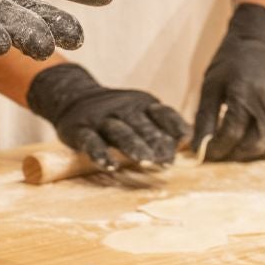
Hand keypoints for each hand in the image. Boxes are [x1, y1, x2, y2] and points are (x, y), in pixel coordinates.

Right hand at [26, 63, 188, 166]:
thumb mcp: (140, 115)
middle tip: (168, 161)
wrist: (74, 97)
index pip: (163, 113)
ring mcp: (101, 119)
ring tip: (145, 162)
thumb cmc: (118, 116)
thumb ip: (162, 131)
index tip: (186, 139)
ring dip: (133, 146)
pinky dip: (100, 153)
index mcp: (143, 105)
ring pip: (119, 131)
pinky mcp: (81, 130)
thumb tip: (189, 149)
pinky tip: (110, 166)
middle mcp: (124, 109)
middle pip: (142, 125)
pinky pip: (91, 141)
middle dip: (156, 142)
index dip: (174, 126)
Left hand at [193, 3, 264, 160]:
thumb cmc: (231, 62)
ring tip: (240, 151)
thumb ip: (204, 118)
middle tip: (224, 154)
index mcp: (244, 92)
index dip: (217, 149)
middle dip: (236, 155)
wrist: (261, 40)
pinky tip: (263, 145)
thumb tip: (197, 148)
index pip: (232, 134)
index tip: (207, 154)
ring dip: (256, 155)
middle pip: (256, 143)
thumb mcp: (211, 85)